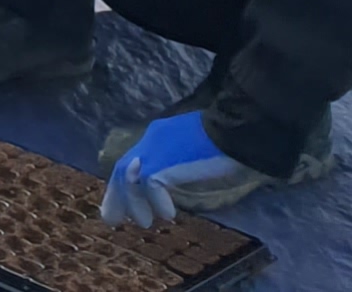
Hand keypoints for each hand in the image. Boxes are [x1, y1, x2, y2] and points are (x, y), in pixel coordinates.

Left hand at [100, 113, 249, 227]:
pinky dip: (157, 201)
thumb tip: (177, 180)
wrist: (238, 130)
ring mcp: (155, 149)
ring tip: (144, 222)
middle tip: (112, 219)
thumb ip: (182, 163)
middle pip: (124, 170)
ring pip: (130, 179)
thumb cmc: (229, 141)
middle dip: (117, 196)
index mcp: (161, 135)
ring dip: (133, 203)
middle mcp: (152, 139)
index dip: (127, 183)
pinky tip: (169, 214)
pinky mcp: (163, 161)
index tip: (125, 201)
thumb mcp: (198, 152)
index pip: (134, 160)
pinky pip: (151, 184)